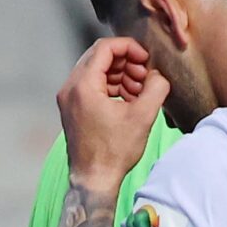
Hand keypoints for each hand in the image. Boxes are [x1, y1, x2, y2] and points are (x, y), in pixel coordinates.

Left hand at [59, 36, 164, 188]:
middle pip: (99, 57)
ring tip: (139, 92)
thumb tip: (158, 75)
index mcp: (82, 86)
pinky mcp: (72, 108)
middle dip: (126, 62)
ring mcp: (68, 99)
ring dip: (120, 75)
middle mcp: (70, 88)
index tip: (146, 60)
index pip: (105, 47)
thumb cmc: (114, 152)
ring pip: (96, 70)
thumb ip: (156, 87)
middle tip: (144, 78)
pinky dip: (111, 86)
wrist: (94, 179)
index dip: (130, 48)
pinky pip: (92, 85)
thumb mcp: (143, 116)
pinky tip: (128, 100)